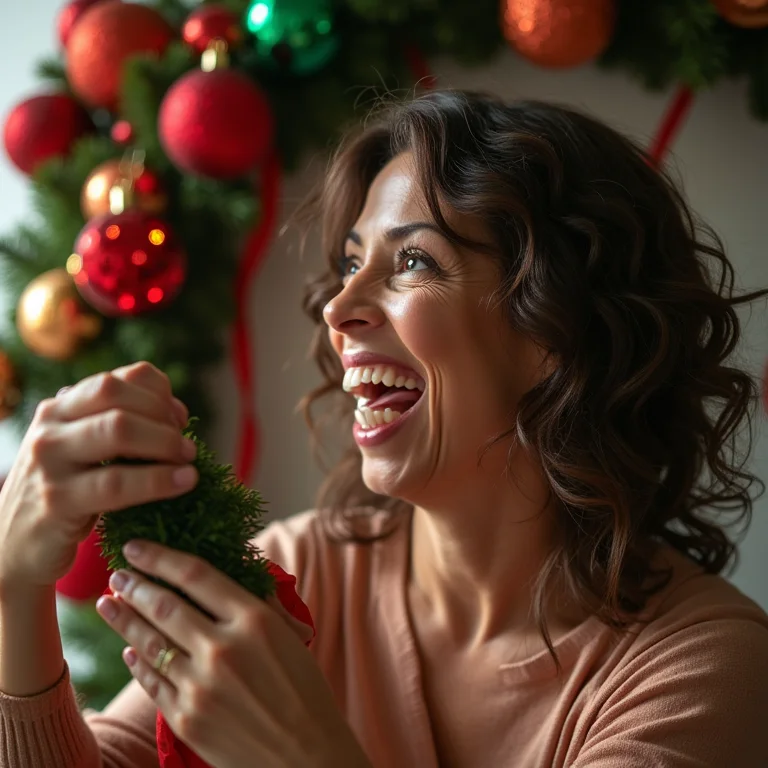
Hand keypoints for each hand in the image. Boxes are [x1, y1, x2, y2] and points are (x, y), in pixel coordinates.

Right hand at [0, 362, 197, 589]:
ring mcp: (49, 461)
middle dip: (162, 418)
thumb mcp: (88, 452)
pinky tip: (181, 483)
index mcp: (61, 407)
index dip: (158, 393)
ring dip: (165, 443)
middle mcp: (50, 425)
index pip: (117, 378)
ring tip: (189, 463)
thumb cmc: (69, 494)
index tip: (179, 420)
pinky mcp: (56, 500)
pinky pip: (117, 483)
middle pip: (117, 395)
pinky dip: (158, 480)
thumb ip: (125, 424)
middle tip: (186, 447)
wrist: (13, 548)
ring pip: (119, 429)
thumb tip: (177, 411)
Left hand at [96, 541, 371, 767]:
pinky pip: (152, 682)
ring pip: (150, 642)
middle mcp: (224, 649)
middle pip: (165, 605)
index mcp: (254, 621)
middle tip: (116, 573)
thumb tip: (227, 575)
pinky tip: (128, 649)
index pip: (196, 575)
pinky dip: (137, 662)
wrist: (308, 757)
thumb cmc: (305, 691)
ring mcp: (201, 687)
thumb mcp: (290, 636)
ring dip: (124, 619)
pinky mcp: (187, 720)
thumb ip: (257, 603)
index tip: (137, 546)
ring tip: (108, 603)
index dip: (161, 557)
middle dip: (134, 585)